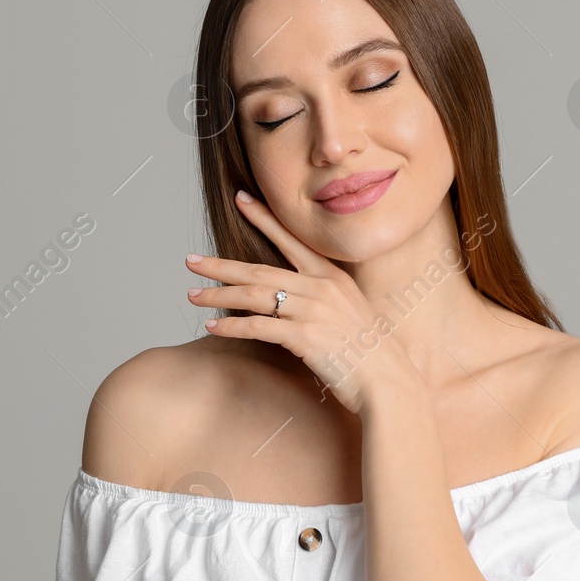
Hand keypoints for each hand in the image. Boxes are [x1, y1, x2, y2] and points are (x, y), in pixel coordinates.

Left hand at [185, 189, 419, 415]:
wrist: (389, 381)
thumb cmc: (370, 353)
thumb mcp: (351, 313)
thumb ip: (324, 301)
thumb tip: (296, 301)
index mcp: (332, 277)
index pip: (290, 240)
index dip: (263, 218)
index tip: (240, 199)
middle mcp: (320, 288)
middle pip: (259, 270)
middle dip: (221, 265)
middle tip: (191, 260)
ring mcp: (312, 311)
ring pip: (253, 296)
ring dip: (218, 295)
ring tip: (192, 295)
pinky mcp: (304, 337)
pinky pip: (257, 326)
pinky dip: (231, 326)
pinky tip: (212, 326)